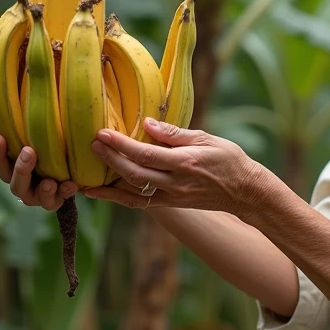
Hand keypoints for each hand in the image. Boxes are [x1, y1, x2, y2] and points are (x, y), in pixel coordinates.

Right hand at [0, 134, 77, 210]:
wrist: (67, 169)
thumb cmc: (43, 151)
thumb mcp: (32, 143)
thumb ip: (15, 140)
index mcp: (12, 173)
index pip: (1, 165)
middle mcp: (23, 188)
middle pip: (16, 185)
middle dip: (21, 169)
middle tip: (28, 151)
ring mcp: (39, 197)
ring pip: (36, 198)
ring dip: (43, 190)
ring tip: (49, 182)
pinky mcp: (56, 201)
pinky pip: (59, 201)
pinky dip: (65, 192)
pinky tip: (71, 184)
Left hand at [81, 119, 264, 216]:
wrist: (244, 191)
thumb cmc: (229, 159)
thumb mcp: (206, 138)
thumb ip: (175, 133)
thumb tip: (147, 125)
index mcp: (186, 162)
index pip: (146, 154)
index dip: (121, 145)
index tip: (102, 133)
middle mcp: (176, 183)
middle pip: (134, 173)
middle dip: (110, 159)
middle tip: (91, 144)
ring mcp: (172, 197)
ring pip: (132, 193)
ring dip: (107, 185)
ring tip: (84, 175)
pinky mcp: (171, 204)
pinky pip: (139, 203)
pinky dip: (118, 198)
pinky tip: (100, 192)